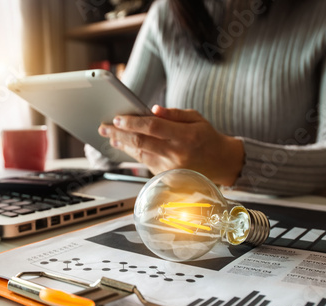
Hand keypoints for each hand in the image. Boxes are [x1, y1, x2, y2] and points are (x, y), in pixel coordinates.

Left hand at [98, 105, 244, 185]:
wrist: (221, 163)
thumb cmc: (208, 137)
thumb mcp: (196, 118)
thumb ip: (173, 114)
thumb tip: (152, 110)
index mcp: (185, 136)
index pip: (152, 127)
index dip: (133, 122)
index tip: (118, 118)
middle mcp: (176, 153)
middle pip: (141, 142)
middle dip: (119, 133)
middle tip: (104, 127)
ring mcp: (170, 167)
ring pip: (139, 154)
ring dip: (122, 144)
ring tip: (109, 136)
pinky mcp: (166, 176)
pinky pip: (145, 162)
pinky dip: (132, 153)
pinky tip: (123, 146)